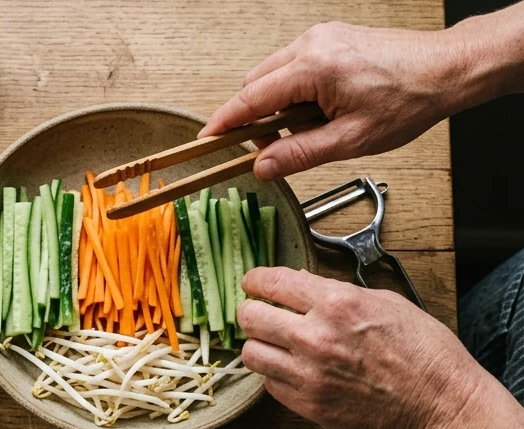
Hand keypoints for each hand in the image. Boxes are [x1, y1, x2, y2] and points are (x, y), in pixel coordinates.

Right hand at [200, 22, 463, 179]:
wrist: (446, 69)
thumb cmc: (409, 99)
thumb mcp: (350, 140)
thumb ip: (299, 154)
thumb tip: (262, 167)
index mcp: (314, 68)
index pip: (251, 98)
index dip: (224, 123)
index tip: (205, 141)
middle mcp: (313, 44)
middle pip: (256, 85)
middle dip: (256, 119)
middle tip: (276, 149)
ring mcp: (321, 38)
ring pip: (273, 75)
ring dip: (277, 106)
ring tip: (308, 130)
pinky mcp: (330, 39)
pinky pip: (293, 67)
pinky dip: (294, 92)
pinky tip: (317, 111)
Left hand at [236, 267, 485, 428]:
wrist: (437, 403)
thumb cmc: (422, 351)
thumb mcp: (386, 302)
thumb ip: (337, 293)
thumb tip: (301, 285)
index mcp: (337, 304)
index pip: (274, 283)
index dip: (256, 280)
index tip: (252, 282)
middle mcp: (316, 337)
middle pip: (249, 318)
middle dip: (252, 311)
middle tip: (261, 313)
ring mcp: (308, 374)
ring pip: (251, 353)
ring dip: (260, 345)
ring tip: (276, 344)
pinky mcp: (306, 404)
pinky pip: (269, 384)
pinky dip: (276, 374)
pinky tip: (295, 369)